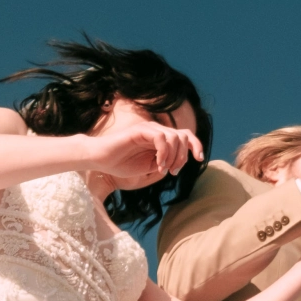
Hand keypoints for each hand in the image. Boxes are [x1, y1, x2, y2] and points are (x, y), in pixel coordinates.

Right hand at [83, 120, 204, 192]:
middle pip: (183, 136)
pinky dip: (164, 153)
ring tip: (164, 169)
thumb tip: (178, 163)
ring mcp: (148, 129)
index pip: (185, 135)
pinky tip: (158, 165)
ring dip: (174, 156)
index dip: (196, 145)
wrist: (101, 160)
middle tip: (173, 171)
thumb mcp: (149, 167)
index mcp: (160, 139)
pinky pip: (162, 138)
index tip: (199, 159)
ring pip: (175, 137)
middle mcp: (156, 131)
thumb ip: (164, 163)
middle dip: (183, 156)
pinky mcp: (140, 131)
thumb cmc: (121, 164)